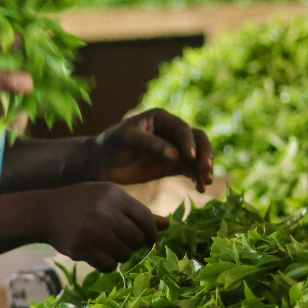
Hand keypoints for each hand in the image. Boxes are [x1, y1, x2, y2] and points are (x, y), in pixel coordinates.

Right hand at [40, 182, 166, 271]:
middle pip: (136, 239)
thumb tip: (169, 225)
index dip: (152, 235)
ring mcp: (92, 230)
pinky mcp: (81, 248)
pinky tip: (97, 254)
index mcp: (114, 195)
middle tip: (121, 242)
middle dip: (133, 245)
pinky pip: (108, 265)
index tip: (150, 243)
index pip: (146, 219)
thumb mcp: (109, 199)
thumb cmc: (82, 203)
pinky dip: (107, 264)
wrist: (44, 211)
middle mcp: (104, 211)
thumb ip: (137, 212)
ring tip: (107, 247)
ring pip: (124, 254)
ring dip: (120, 255)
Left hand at [87, 109, 212, 191]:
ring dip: (203, 168)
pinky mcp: (172, 166)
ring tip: (204, 183)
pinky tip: (200, 189)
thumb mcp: (128, 140)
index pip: (182, 128)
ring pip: (197, 156)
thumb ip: (152, 145)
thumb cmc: (111, 145)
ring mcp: (174, 149)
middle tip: (206, 170)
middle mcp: (171, 131)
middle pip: (197, 140)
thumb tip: (177, 155)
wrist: (100, 163)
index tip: (189, 156)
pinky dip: (196, 178)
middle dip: (203, 154)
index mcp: (161, 118)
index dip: (188, 141)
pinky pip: (190, 170)